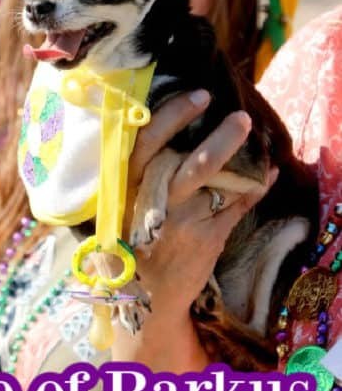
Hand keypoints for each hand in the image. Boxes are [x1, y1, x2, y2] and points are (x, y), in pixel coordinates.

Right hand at [126, 90, 277, 322]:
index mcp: (129, 186)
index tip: (199, 95)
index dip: (174, 114)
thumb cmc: (130, 240)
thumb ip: (139, 170)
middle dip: (221, 137)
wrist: (146, 295)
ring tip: (253, 133)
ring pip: (218, 181)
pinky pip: (237, 204)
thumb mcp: (122, 203)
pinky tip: (267, 172)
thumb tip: (165, 124)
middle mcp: (156, 202)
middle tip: (241, 115)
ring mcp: (183, 221)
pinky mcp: (207, 238)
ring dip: (241, 155)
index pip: (148, 142)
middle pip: (193, 162)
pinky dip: (256, 186)